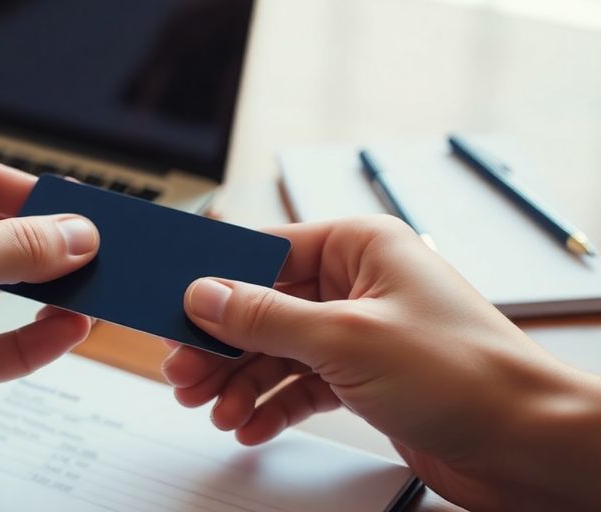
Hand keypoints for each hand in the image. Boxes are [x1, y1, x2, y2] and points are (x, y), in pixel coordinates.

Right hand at [163, 215, 600, 509]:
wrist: (528, 445)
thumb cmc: (468, 375)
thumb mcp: (346, 338)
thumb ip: (266, 316)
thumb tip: (205, 294)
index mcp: (360, 246)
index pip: (265, 252)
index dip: (214, 283)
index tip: (175, 311)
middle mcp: (358, 284)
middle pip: (264, 307)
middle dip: (222, 346)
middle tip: (184, 375)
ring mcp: (360, 333)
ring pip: (277, 350)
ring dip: (241, 382)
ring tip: (214, 409)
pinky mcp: (364, 378)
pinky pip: (300, 384)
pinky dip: (272, 404)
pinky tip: (249, 425)